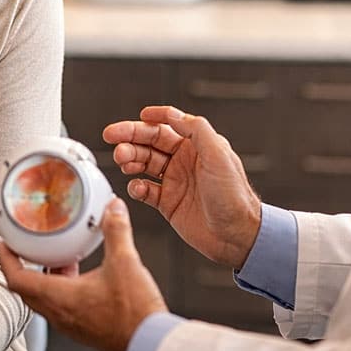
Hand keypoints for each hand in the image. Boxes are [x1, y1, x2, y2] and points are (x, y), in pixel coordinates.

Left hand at [0, 198, 166, 350]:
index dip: (6, 259)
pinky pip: (61, 305)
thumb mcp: (125, 262)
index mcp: (59, 298)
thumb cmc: (134, 315)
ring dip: (45, 276)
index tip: (5, 244)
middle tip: (26, 247)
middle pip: (27, 289)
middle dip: (24, 266)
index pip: (16, 279)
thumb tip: (113, 209)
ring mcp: (71, 323)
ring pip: (44, 298)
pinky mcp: (83, 327)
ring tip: (59, 256)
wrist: (150, 342)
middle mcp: (60, 314)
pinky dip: (62, 287)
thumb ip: (116, 230)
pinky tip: (81, 275)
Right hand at [104, 105, 261, 268]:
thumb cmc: (234, 197)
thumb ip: (196, 130)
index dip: (154, 117)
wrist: (237, 236)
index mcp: (198, 146)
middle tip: (112, 137)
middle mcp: (184, 161)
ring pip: (144, 164)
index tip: (139, 116)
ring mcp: (175, 181)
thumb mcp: (219, 155)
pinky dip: (136, 187)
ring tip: (122, 161)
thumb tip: (173, 114)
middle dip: (131, 137)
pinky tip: (135, 187)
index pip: (169, 125)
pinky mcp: (168, 203)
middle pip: (151, 142)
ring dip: (130, 159)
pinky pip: (145, 190)